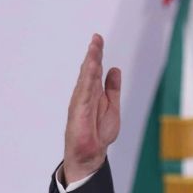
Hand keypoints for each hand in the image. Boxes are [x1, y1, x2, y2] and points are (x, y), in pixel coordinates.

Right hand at [63, 33, 121, 183]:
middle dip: (93, 54)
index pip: (94, 70)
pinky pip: (84, 91)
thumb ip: (112, 89)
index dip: (96, 55)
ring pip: (86, 78)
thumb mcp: (112, 106)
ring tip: (94, 47)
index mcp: (92, 93)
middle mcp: (84, 95)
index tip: (98, 40)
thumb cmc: (98, 133)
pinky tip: (91, 67)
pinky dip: (88, 79)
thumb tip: (114, 69)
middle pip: (88, 70)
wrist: (91, 154)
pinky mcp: (78, 111)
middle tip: (96, 38)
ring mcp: (80, 102)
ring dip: (90, 62)